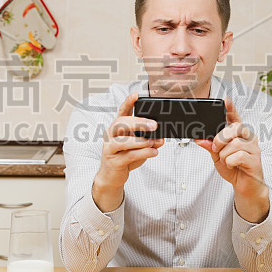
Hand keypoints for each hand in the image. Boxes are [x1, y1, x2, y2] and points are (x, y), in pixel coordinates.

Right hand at [92, 92, 163, 211]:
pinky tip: (153, 152)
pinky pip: (128, 155)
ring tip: (153, 142)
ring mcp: (110, 148)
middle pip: (121, 123)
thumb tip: (161, 138)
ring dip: (141, 141)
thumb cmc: (125, 158)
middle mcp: (111, 135)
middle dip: (138, 122)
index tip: (136, 95)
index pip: (122, 111)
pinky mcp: (114, 161)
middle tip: (154, 125)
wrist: (112, 177)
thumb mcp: (139, 147)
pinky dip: (143, 153)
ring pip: (123, 140)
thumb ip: (150, 141)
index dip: (128, 102)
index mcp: (117, 128)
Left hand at [195, 98, 269, 222]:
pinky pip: (238, 156)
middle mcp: (248, 137)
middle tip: (216, 149)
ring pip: (234, 143)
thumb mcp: (217, 156)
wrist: (246, 187)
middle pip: (234, 128)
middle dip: (220, 139)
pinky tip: (232, 165)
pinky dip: (230, 162)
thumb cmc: (234, 168)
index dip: (230, 109)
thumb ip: (210, 146)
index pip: (235, 118)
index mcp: (239, 134)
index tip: (225, 100)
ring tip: (226, 160)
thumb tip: (199, 138)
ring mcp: (254, 148)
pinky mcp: (256, 159)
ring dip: (224, 154)